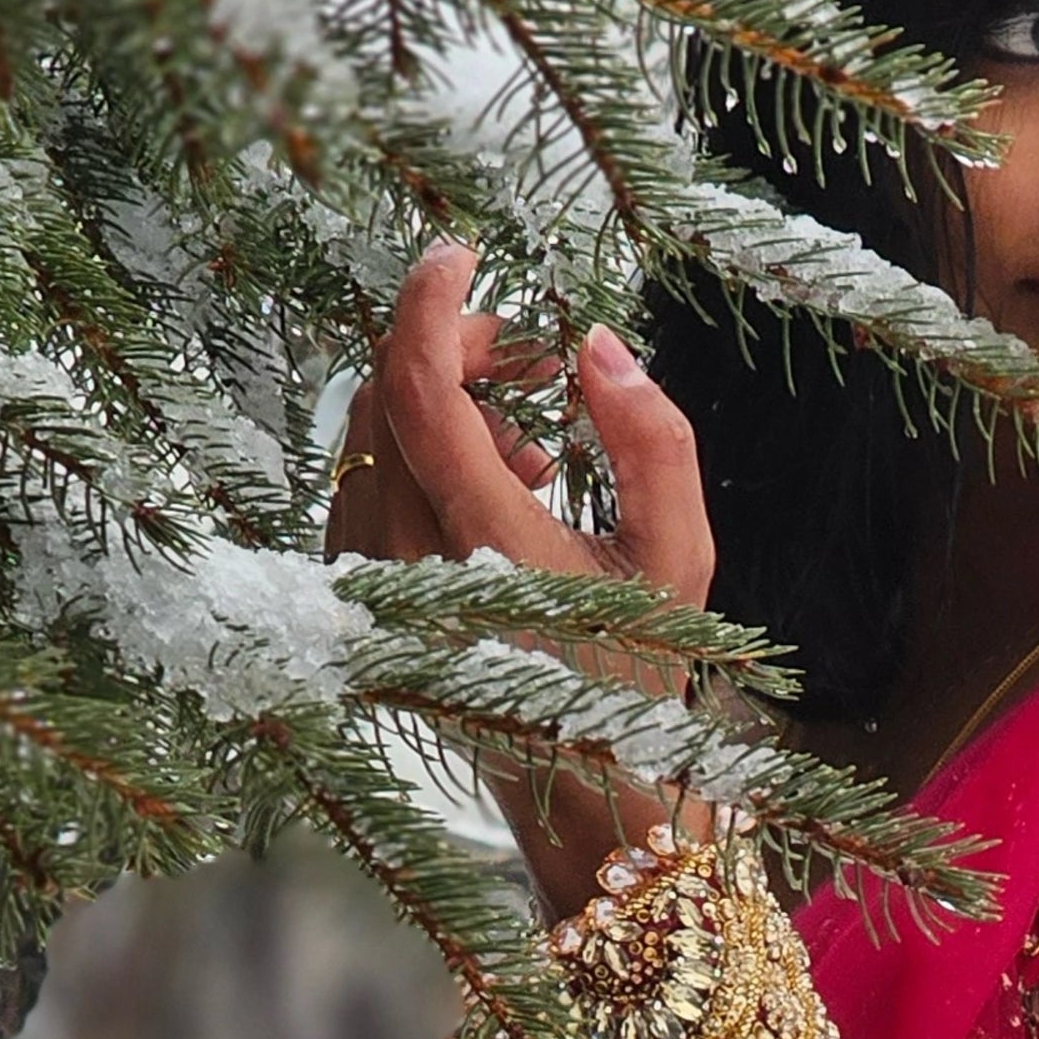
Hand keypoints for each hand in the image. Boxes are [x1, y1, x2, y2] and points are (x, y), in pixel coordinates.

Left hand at [328, 240, 715, 912]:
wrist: (582, 782)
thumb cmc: (638, 668)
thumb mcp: (679, 555)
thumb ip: (653, 441)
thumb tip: (598, 342)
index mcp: (483, 548)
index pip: (418, 388)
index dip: (432, 304)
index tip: (463, 256)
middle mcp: (406, 563)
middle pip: (388, 392)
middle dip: (457, 345)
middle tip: (536, 358)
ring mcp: (371, 579)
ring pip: (372, 431)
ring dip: (447, 401)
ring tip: (538, 448)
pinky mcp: (359, 589)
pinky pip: (368, 477)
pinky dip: (427, 451)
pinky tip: (505, 489)